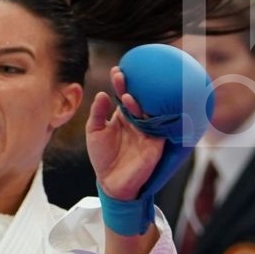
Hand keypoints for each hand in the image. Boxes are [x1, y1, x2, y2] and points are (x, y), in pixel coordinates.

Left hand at [87, 66, 167, 202]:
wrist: (112, 183)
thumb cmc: (103, 158)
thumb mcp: (95, 133)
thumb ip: (97, 114)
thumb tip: (101, 94)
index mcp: (123, 117)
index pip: (124, 96)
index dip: (121, 83)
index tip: (117, 70)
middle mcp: (137, 121)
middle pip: (138, 99)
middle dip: (132, 86)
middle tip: (122, 75)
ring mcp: (148, 131)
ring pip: (148, 112)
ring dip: (139, 105)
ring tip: (128, 97)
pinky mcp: (156, 143)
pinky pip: (159, 128)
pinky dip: (154, 120)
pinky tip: (147, 112)